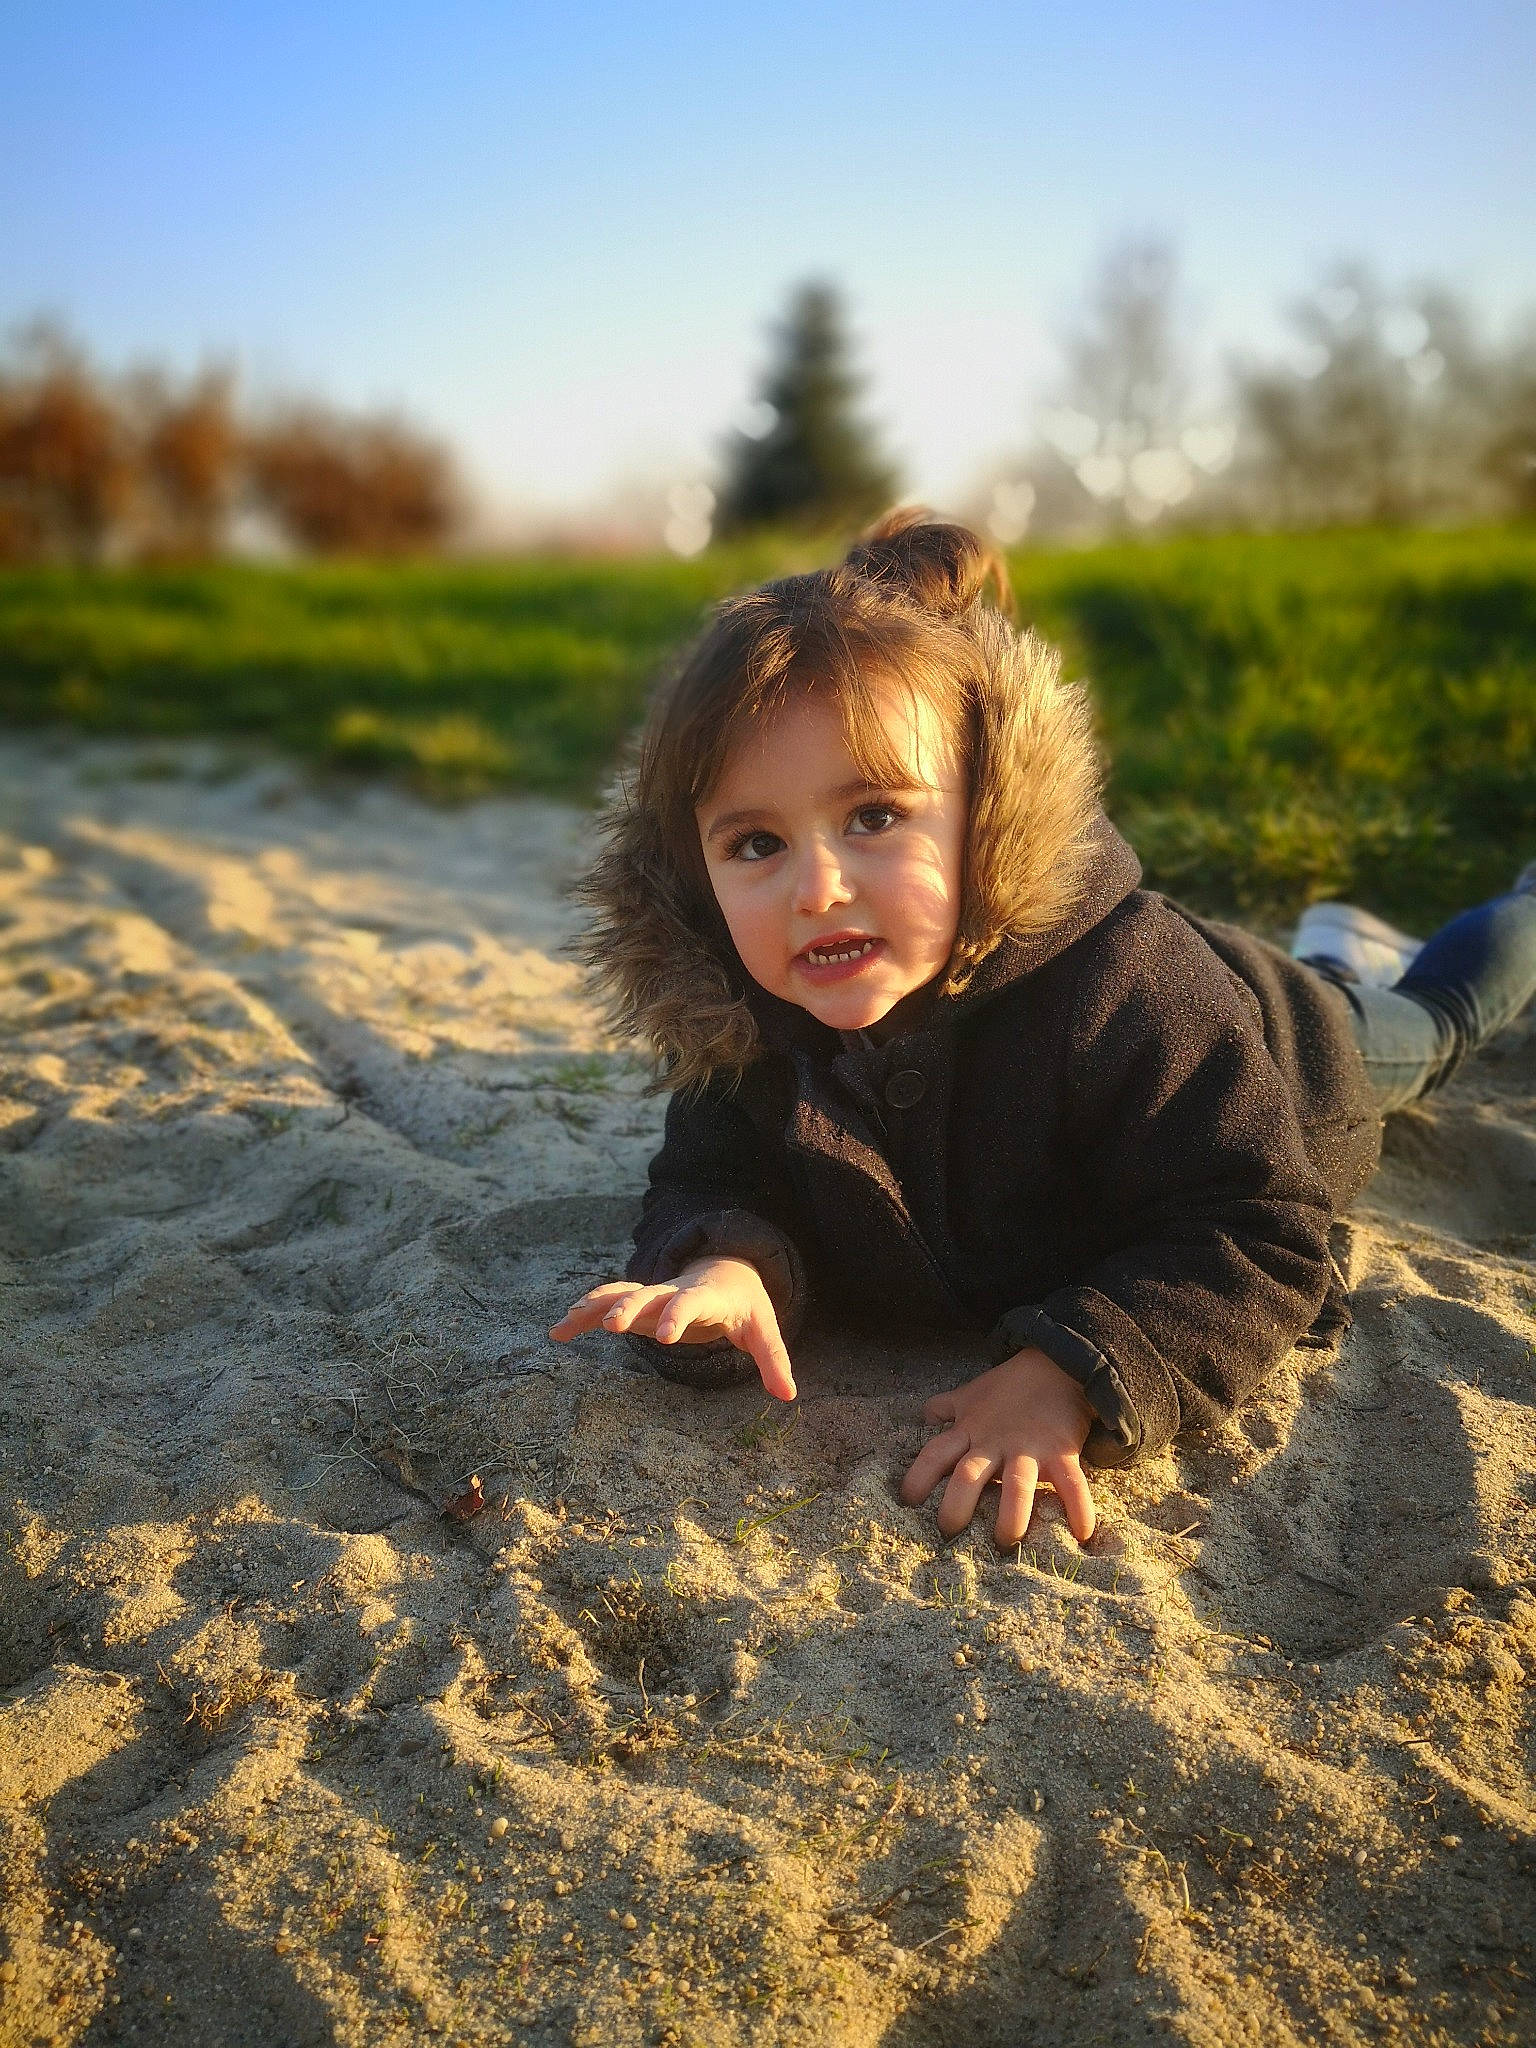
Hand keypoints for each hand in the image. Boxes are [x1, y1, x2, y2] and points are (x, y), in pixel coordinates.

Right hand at [548, 1257, 795, 1400]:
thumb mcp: (763, 1329)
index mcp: (705, 1295)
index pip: (691, 1302)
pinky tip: (559, 1331)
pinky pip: (606, 1303)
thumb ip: (774, 1361)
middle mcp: (672, 1291)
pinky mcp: (638, 1305)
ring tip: (563, 1327)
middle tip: (611, 1327)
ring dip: (593, 1308)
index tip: (666, 1336)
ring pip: (618, 1295)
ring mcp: (652, 1296)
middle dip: (629, 1308)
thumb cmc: (744, 1305)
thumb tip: (789, 1395)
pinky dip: (583, 1313)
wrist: (725, 1271)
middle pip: (647, 1294)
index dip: (679, 1315)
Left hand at [899, 1347, 1095, 1547]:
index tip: (908, 1502)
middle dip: (956, 1507)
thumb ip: (946, 1407)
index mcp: (969, 1430)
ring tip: (1006, 1542)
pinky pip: (1071, 1485)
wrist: (1057, 1364)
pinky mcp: (1061, 1452)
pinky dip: (1078, 1509)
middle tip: (950, 1533)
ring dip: (1010, 1518)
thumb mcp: (971, 1394)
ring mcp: (1028, 1449)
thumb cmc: (1009, 1386)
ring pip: (1016, 1487)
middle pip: (968, 1477)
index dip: (918, 1477)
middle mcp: (994, 1443)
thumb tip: (923, 1416)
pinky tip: (1082, 1535)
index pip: (935, 1454)